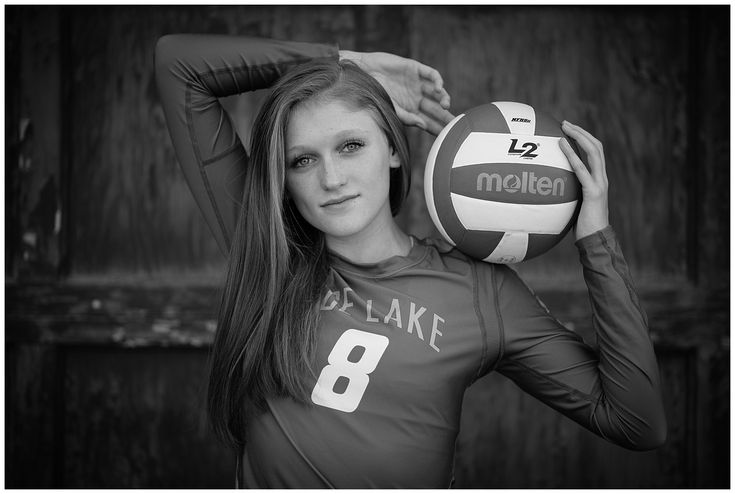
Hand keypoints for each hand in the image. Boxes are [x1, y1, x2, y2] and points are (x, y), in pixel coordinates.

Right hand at [339, 50, 454, 135]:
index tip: (448, 136)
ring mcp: (417, 83)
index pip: (428, 121)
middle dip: (446, 116)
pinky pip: (431, 74)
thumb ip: (407, 118)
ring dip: (444, 98)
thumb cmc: (373, 93)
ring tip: (446, 105)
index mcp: (411, 110)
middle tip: (455, 122)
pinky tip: (439, 89)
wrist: (362, 72)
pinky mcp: (415, 68)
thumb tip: (423, 125)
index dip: (438, 128)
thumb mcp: (390, 109)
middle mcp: (416, 97)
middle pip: (436, 108)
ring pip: (437, 92)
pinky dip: (437, 80)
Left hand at [559, 121, 609, 239]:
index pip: (595, 153)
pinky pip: (582, 169)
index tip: (569, 130)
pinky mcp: (593, 192)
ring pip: (594, 152)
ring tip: (565, 128)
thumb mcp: (574, 205)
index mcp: (598, 180)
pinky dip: (572, 155)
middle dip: (581, 132)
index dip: (584, 139)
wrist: (595, 239)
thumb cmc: (582, 226)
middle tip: (564, 123)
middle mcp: (602, 178)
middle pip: (596, 147)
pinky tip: (561, 146)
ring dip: (579, 136)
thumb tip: (549, 189)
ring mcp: (599, 184)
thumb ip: (568, 193)